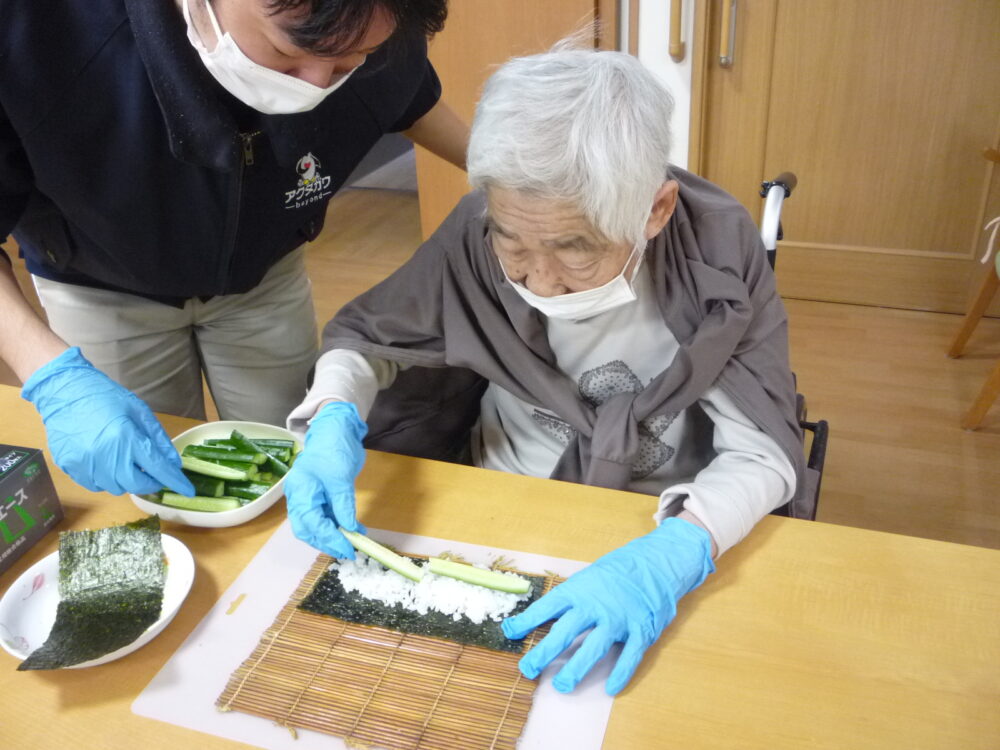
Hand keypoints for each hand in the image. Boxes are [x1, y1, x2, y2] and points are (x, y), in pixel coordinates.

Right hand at [21, 347, 194, 496]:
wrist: (65, 391)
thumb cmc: (106, 397)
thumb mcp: (140, 412)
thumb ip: (158, 439)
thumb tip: (173, 463)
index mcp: (125, 437)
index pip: (157, 468)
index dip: (175, 481)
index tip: (187, 491)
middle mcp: (105, 455)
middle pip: (136, 485)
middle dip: (151, 483)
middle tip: (155, 474)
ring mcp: (85, 463)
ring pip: (116, 487)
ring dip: (128, 480)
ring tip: (127, 461)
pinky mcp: (70, 467)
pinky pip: (95, 485)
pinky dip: (107, 479)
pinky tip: (108, 463)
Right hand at [284, 401, 367, 558]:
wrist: (336, 427)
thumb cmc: (334, 447)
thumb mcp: (340, 476)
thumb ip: (343, 503)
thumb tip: (348, 528)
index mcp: (300, 491)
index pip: (311, 523)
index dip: (328, 538)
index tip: (347, 548)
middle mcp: (300, 496)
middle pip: (308, 528)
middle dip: (326, 541)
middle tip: (348, 550)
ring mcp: (310, 496)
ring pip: (317, 524)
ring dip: (334, 535)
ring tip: (354, 541)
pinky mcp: (321, 495)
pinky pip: (326, 516)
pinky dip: (338, 524)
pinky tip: (354, 529)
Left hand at [501, 518, 714, 695]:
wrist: (655, 563)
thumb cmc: (615, 573)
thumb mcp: (586, 579)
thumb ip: (568, 599)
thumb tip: (539, 617)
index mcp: (578, 590)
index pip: (547, 607)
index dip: (526, 621)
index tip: (509, 632)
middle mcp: (595, 605)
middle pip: (565, 632)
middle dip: (544, 653)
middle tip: (527, 669)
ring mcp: (619, 619)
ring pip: (594, 648)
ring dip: (576, 669)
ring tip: (560, 686)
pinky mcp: (641, 630)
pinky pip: (629, 656)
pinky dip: (620, 674)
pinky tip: (609, 688)